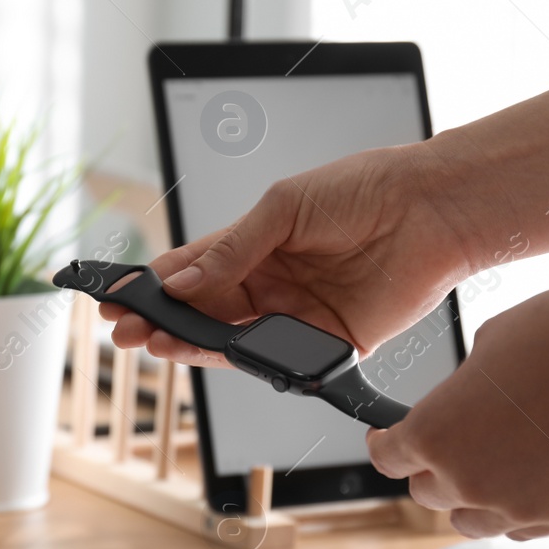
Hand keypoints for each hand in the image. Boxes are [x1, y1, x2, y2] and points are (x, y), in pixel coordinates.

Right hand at [102, 146, 472, 364]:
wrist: (432, 210)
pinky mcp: (328, 344)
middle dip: (158, 321)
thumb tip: (180, 279)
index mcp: (257, 245)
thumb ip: (232, 249)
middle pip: (202, 312)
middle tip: (121, 329)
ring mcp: (297, 315)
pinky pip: (274, 359)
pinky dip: (235, 358)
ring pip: (229, 340)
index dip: (153, 284)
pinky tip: (201, 349)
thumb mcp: (284, 206)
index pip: (192, 271)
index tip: (115, 294)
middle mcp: (272, 283)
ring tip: (150, 341)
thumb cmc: (365, 190)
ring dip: (186, 343)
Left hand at [366, 277, 548, 538]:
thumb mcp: (487, 347)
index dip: (388, 445)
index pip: (389, 459)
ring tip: (490, 465)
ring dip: (472, 498)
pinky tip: (529, 478)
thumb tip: (463, 406)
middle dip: (433, 469)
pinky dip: (518, 509)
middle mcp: (469, 480)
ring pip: (473, 521)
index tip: (391, 440)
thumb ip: (461, 392)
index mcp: (434, 433)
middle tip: (449, 444)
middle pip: (427, 494)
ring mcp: (520, 505)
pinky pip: (524, 528)